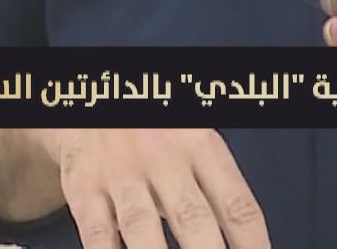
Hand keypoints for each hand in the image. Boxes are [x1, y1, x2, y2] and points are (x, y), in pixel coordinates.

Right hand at [31, 128, 268, 248]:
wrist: (92, 102)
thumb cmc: (157, 134)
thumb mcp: (191, 142)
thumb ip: (212, 188)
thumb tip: (240, 243)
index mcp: (202, 145)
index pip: (237, 205)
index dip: (252, 246)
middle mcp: (164, 157)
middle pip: (194, 220)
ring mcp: (121, 172)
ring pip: (142, 229)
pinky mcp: (83, 186)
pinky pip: (97, 233)